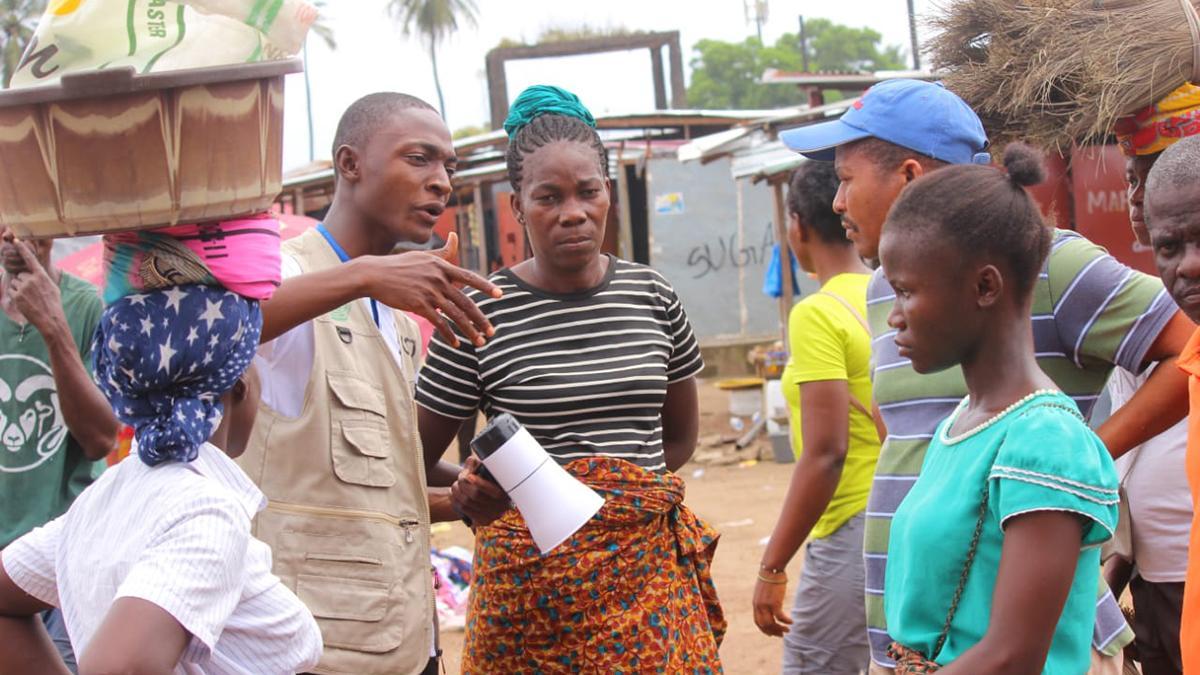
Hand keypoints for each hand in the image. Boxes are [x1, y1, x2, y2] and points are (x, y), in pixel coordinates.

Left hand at [8, 242, 64, 334]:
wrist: (50, 319)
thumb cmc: (53, 303)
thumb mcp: (52, 287)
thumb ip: (41, 278)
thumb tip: (34, 273)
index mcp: (42, 275)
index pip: (30, 259)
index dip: (22, 248)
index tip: (16, 240)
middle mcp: (31, 279)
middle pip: (20, 275)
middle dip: (23, 282)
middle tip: (32, 293)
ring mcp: (23, 287)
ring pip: (14, 282)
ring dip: (18, 289)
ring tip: (29, 298)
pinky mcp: (17, 295)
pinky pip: (11, 290)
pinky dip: (15, 295)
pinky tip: (24, 301)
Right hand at [361, 233, 500, 347]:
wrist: (374, 274)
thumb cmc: (399, 265)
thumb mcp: (423, 255)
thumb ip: (443, 251)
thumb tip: (455, 237)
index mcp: (441, 266)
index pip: (469, 277)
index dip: (485, 287)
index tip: (499, 295)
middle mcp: (438, 279)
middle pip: (466, 302)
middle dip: (481, 319)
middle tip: (491, 331)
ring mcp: (429, 292)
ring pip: (456, 315)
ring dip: (470, 330)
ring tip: (479, 341)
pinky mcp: (418, 305)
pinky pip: (439, 323)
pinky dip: (449, 334)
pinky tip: (456, 343)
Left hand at [450, 456, 509, 526]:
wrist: (483, 498)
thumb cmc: (483, 479)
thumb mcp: (483, 469)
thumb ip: (476, 464)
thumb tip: (470, 463)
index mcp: (507, 490)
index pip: (494, 490)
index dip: (480, 483)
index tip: (468, 476)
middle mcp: (503, 505)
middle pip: (475, 494)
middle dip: (462, 483)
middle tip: (460, 478)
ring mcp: (493, 515)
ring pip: (466, 502)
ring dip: (456, 491)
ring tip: (456, 486)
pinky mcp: (483, 522)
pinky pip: (463, 510)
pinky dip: (456, 501)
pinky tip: (456, 496)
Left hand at [752, 574, 792, 636]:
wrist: (771, 569)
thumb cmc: (770, 578)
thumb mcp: (764, 590)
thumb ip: (765, 599)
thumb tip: (771, 603)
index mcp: (756, 604)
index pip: (758, 622)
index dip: (764, 630)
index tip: (771, 634)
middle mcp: (759, 606)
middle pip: (764, 625)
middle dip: (773, 632)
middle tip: (782, 635)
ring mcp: (766, 605)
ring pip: (771, 623)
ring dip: (780, 629)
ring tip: (788, 630)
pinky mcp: (774, 602)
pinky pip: (780, 617)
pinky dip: (786, 621)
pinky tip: (792, 622)